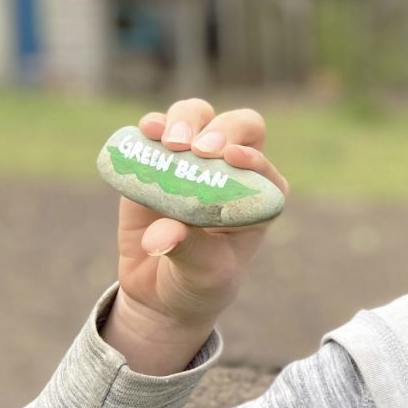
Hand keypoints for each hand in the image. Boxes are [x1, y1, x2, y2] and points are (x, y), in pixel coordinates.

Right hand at [104, 99, 288, 373]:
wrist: (161, 291)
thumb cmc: (199, 282)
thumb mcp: (203, 273)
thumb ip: (189, 250)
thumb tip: (161, 236)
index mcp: (260, 196)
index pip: (261, 164)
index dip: (249, 156)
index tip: (228, 158)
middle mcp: (232, 170)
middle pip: (238, 126)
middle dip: (219, 130)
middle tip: (196, 150)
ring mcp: (194, 159)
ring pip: (197, 115)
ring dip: (184, 120)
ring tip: (170, 142)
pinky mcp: (157, 159)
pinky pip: (156, 130)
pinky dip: (151, 126)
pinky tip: (145, 130)